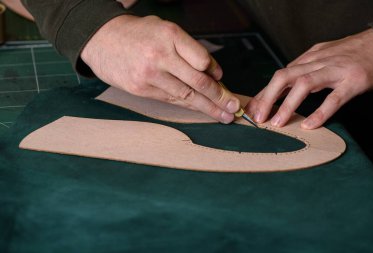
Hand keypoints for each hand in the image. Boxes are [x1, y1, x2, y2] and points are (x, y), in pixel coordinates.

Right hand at [81, 15, 239, 122]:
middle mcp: (161, 56)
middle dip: (220, 98)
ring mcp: (150, 75)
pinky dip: (188, 106)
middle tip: (235, 108)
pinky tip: (200, 110)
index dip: (215, 73)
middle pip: (198, 82)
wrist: (101, 39)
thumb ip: (189, 48)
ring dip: (208, 108)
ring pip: (186, 96)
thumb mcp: (165, 29)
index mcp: (170, 35)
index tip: (222, 80)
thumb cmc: (138, 33)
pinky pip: (170, 100)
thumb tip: (212, 71)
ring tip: (224, 116)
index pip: (202, 60)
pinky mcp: (141, 89)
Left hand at [246, 29, 372, 128]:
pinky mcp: (353, 81)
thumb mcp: (323, 58)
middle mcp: (318, 62)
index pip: (280, 76)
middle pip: (284, 76)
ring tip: (277, 123)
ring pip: (304, 84)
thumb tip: (283, 86)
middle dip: (267, 97)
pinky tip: (310, 125)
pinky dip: (320, 112)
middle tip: (259, 118)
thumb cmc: (352, 54)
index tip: (252, 109)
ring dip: (287, 105)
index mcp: (309, 58)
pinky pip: (334, 98)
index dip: (264, 93)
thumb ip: (304, 70)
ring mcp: (335, 70)